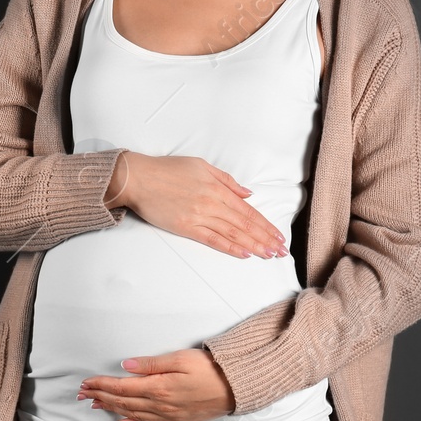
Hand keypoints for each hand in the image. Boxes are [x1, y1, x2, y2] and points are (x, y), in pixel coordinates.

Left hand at [77, 348, 234, 420]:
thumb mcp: (179, 358)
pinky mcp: (175, 420)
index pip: (121, 387)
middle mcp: (160, 405)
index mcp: (159, 387)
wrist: (234, 387)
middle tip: (82, 393)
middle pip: (122, 401)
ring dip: (110, 408)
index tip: (87, 382)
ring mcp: (168, 415)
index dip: (101, 384)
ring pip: (131, 413)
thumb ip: (150, 363)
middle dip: (99, 396)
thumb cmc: (209, 369)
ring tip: (94, 404)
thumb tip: (126, 366)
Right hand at [104, 151, 288, 259]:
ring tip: (269, 255)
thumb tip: (247, 193)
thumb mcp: (201, 165)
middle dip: (266, 239)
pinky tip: (244, 254)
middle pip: (245, 224)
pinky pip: (213, 240)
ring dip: (254, 246)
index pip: (248, 210)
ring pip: (233, 234)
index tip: (279, 236)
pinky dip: (230, 248)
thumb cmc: (167, 169)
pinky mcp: (186, 227)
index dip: (265, 225)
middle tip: (281, 251)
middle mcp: (212, 203)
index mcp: (217, 188)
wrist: (139, 178)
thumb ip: (226, 180)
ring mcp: (199, 216)